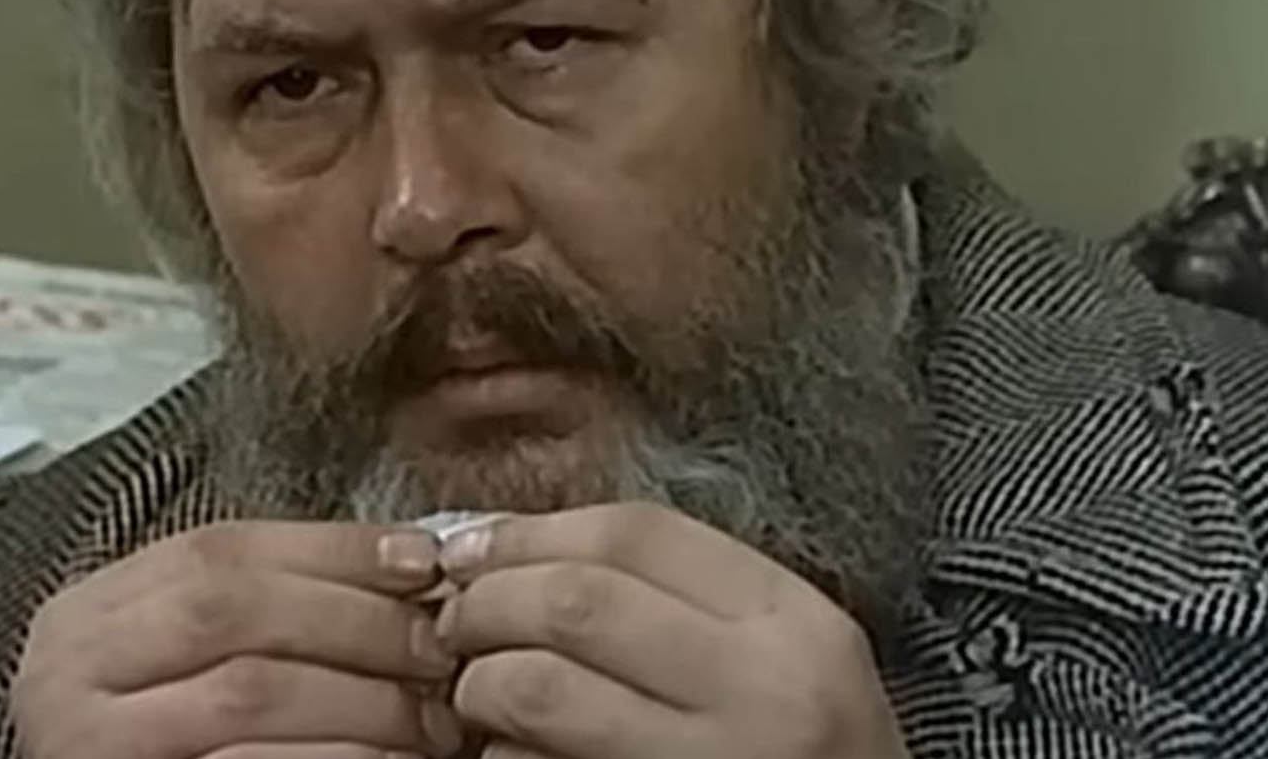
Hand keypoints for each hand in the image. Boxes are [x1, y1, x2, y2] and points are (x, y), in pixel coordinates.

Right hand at [11, 520, 466, 758]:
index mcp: (89, 616)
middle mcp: (71, 674)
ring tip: (433, 719)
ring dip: (363, 700)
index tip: (423, 558)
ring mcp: (93, 747)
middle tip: (438, 648)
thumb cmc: (157, 743)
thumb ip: (260, 613)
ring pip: (249, 693)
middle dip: (355, 620)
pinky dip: (339, 758)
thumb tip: (406, 566)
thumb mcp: (178, 662)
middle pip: (235, 610)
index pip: (220, 550)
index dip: (332, 549)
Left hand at [434, 503, 909, 758]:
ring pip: (543, 690)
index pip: (637, 535)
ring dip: (480, 681)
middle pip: (579, 601)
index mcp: (795, 623)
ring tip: (472, 690)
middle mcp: (763, 691)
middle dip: (490, 600)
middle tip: (455, 618)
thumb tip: (518, 549)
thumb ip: (686, 598)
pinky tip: (505, 752)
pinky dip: (503, 755)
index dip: (533, 531)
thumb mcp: (787, 656)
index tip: (476, 545)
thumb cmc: (811, 753)